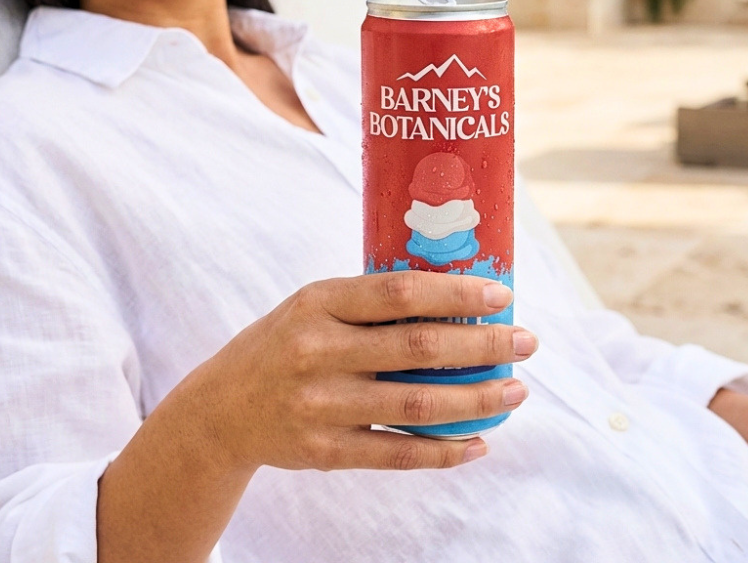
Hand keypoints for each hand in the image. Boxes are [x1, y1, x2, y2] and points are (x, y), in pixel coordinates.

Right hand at [174, 271, 536, 474]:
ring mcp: (320, 406)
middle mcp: (317, 351)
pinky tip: (478, 442)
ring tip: (516, 392)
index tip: (500, 296)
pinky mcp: (324, 452)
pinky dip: (443, 452)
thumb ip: (367, 303)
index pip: (398, 292)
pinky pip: (396, 455)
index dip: (455, 294)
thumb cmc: (283, 344)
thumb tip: (453, 297)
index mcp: (316, 303)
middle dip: (482, 346)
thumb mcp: (312, 306)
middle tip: (526, 342)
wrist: (221, 409)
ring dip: (476, 400)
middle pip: (417, 349)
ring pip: (416, 406)